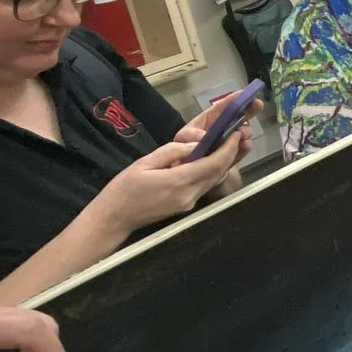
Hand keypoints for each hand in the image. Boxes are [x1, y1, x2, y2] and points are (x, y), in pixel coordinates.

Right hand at [83, 138, 241, 241]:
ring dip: (224, 163)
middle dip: (230, 153)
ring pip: (214, 180)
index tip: (236, 133)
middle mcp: (190, 194)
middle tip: (235, 134)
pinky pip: (205, 186)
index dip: (228, 148)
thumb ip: (171, 152)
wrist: (115, 218)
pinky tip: (212, 160)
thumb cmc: (124, 188)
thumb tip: (196, 144)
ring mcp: (190, 202)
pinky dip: (213, 171)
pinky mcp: (187, 205)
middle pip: (218, 172)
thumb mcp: (144, 163)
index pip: (213, 164)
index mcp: (178, 181)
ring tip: (228, 144)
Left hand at [179, 92, 262, 166]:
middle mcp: (224, 127)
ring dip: (246, 131)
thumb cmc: (186, 150)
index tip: (244, 93)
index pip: (223, 106)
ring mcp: (231, 139)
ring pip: (245, 130)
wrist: (195, 172)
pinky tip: (242, 145)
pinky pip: (246, 146)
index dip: (234, 98)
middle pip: (240, 114)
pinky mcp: (236, 151)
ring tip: (241, 134)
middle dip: (250, 108)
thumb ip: (191, 135)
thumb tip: (202, 136)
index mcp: (210, 119)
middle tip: (258, 104)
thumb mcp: (183, 139)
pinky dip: (246, 145)